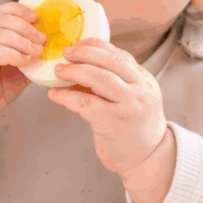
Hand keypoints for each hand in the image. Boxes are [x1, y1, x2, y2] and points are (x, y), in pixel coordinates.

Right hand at [0, 2, 45, 125]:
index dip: (19, 11)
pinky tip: (23, 60)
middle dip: (25, 27)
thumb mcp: (15, 68)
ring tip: (36, 51)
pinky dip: (10, 53)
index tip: (37, 19)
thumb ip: (27, 54)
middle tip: (42, 39)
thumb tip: (48, 45)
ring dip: (20, 40)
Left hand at [49, 37, 174, 202]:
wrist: (147, 157)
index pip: (119, 55)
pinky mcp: (113, 122)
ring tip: (59, 71)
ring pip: (98, 78)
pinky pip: (85, 103)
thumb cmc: (133, 127)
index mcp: (144, 80)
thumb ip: (114, 82)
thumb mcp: (132, 98)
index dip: (96, 46)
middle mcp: (140, 90)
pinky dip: (66, 96)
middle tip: (65, 54)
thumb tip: (79, 66)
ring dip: (74, 71)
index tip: (78, 44)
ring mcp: (128, 106)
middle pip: (109, 61)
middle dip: (83, 53)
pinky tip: (55, 95)